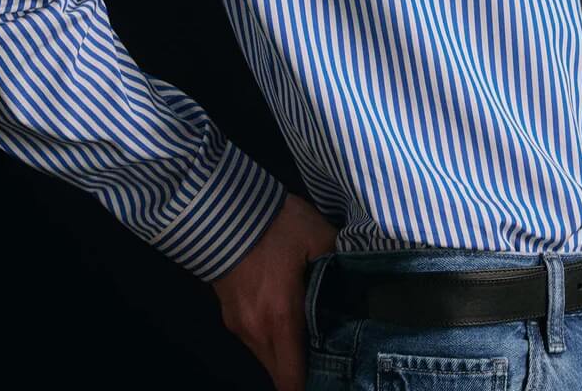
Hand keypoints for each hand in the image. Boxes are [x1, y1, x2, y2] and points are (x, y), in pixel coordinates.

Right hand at [210, 192, 338, 390]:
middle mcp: (257, 332)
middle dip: (302, 374)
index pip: (293, 379)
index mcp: (281, 319)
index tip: (332, 380)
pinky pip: (255, 341)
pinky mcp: (228, 315)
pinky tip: (287, 321)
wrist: (221, 208)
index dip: (313, 386)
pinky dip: (272, 341)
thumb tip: (359, 281)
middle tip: (326, 358)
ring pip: (266, 358)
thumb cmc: (274, 224)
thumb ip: (340, 264)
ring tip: (311, 339)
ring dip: (286, 357)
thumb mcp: (317, 236)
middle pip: (280, 374)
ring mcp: (239, 325)